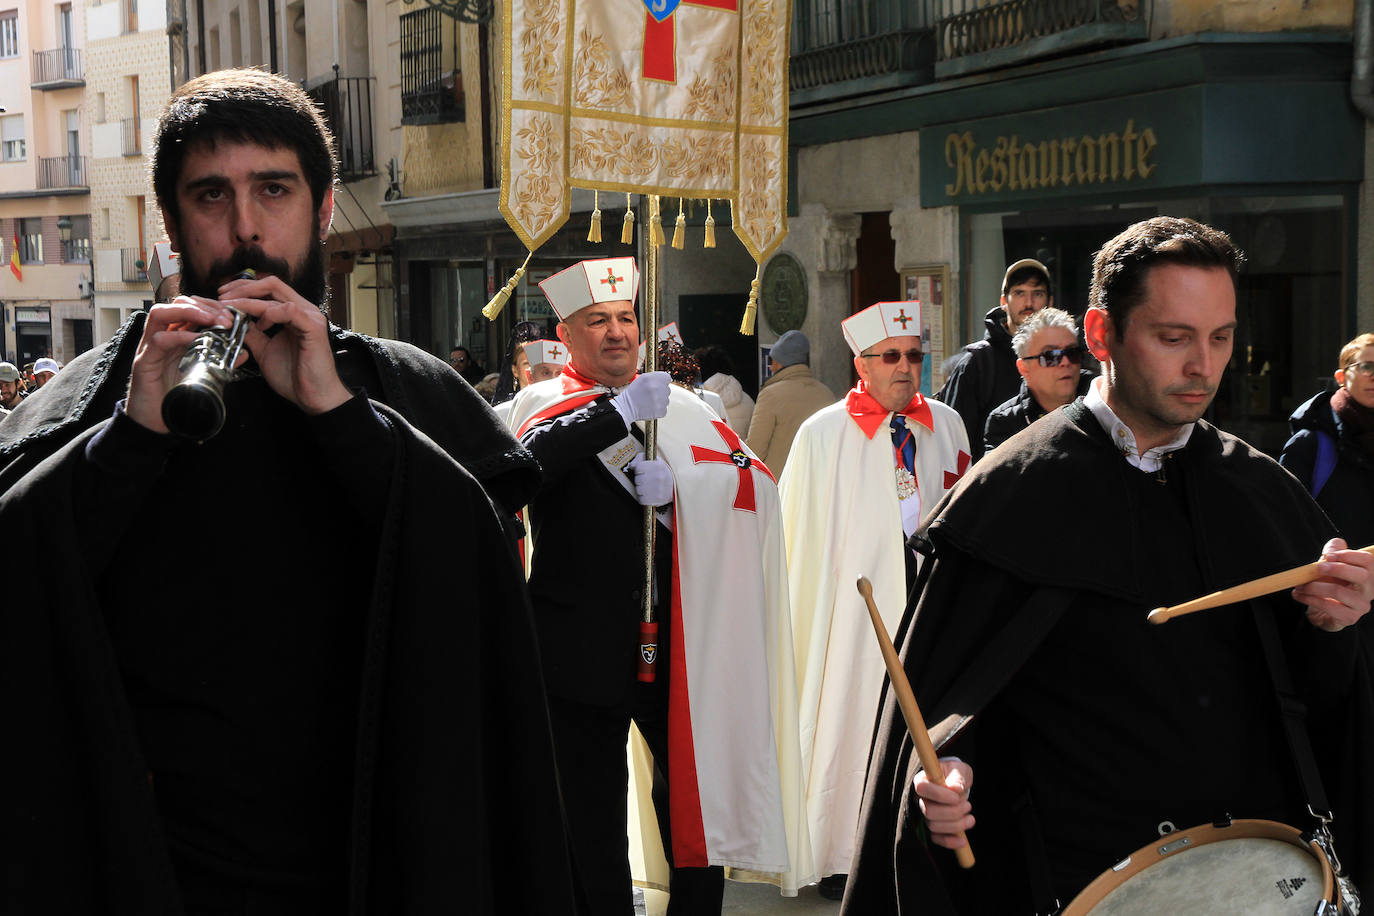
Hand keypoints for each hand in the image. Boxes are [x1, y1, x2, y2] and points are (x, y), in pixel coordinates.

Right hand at [126, 298, 238, 433]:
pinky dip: (179, 336)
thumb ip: (222, 363)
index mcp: (175, 337)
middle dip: (204, 305)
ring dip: (189, 311)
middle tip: (226, 317)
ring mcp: (149, 348)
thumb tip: (244, 353)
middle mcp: (160, 337)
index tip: (233, 315)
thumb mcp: (204, 377)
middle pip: (176, 303)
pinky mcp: (143, 363)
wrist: (156, 424)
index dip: (212, 306)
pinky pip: (159, 341)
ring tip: (213, 320)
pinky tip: (197, 338)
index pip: (190, 307)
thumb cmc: (177, 398)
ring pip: (160, 313)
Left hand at [216, 273, 351, 415]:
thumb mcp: (264, 350)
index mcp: (293, 313)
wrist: (313, 396)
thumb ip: (252, 333)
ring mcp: (309, 316)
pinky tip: (259, 324)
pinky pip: (289, 310)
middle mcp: (303, 309)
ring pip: (276, 293)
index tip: (222, 297)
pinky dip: (269, 313)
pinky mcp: (313, 327)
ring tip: (232, 308)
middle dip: (243, 288)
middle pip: (271, 283)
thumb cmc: (294, 376)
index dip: (243, 289)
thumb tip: (235, 321)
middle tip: (222, 297)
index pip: (268, 288)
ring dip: (250, 299)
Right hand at [611, 371, 669, 427]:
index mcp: (653, 378)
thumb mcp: (642, 378)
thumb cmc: (634, 393)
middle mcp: (658, 388)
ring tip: (649, 401)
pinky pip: (664, 408)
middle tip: (650, 394)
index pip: (667, 377)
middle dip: (660, 391)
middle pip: (667, 389)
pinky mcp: (661, 410)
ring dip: (660, 400)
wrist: (627, 407)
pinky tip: (650, 407)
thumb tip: (667, 379)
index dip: (662, 381)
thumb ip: (655, 376)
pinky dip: (658, 409)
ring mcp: (661, 400)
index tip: (659, 384)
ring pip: (666, 399)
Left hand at [627, 455, 672, 505]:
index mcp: (658, 466)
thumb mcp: (655, 461)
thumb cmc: (663, 473)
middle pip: (637, 479)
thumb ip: (641, 459)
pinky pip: (642, 500)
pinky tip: (649, 495)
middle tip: (647, 480)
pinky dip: (643, 498)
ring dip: (641, 489)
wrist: (677, 486)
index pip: (638, 467)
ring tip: (649, 487)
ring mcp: (658, 489)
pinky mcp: (658, 500)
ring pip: (638, 490)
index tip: (643, 471)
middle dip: (640, 480)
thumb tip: (631, 466)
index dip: (639, 470)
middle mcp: (659, 477)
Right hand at [914, 758, 973, 850]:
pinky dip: (950, 842)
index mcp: (922, 780)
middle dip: (953, 812)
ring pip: (934, 826)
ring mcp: (925, 815)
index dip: (939, 795)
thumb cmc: (956, 774)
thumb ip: (958, 777)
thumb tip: (956, 789)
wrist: (957, 784)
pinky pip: (936, 839)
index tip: (957, 796)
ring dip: (956, 825)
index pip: (922, 788)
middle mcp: (920, 799)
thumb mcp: (960, 770)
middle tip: (968, 806)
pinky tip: (963, 841)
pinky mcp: (933, 828)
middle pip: (928, 811)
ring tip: (970, 817)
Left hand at [1292, 538, 1372, 631]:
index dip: (1347, 555)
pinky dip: (1310, 599)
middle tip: (1317, 568)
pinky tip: (1299, 595)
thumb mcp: (1330, 567)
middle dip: (1336, 569)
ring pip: (1339, 591)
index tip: (1327, 556)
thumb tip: (1335, 545)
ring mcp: (1360, 605)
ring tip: (1300, 585)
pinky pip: (1329, 606)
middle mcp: (1369, 590)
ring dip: (1314, 586)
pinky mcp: (1349, 617)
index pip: (1367, 561)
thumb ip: (1333, 553)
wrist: (1322, 611)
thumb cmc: (1329, 585)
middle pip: (1361, 575)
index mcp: (1367, 574)